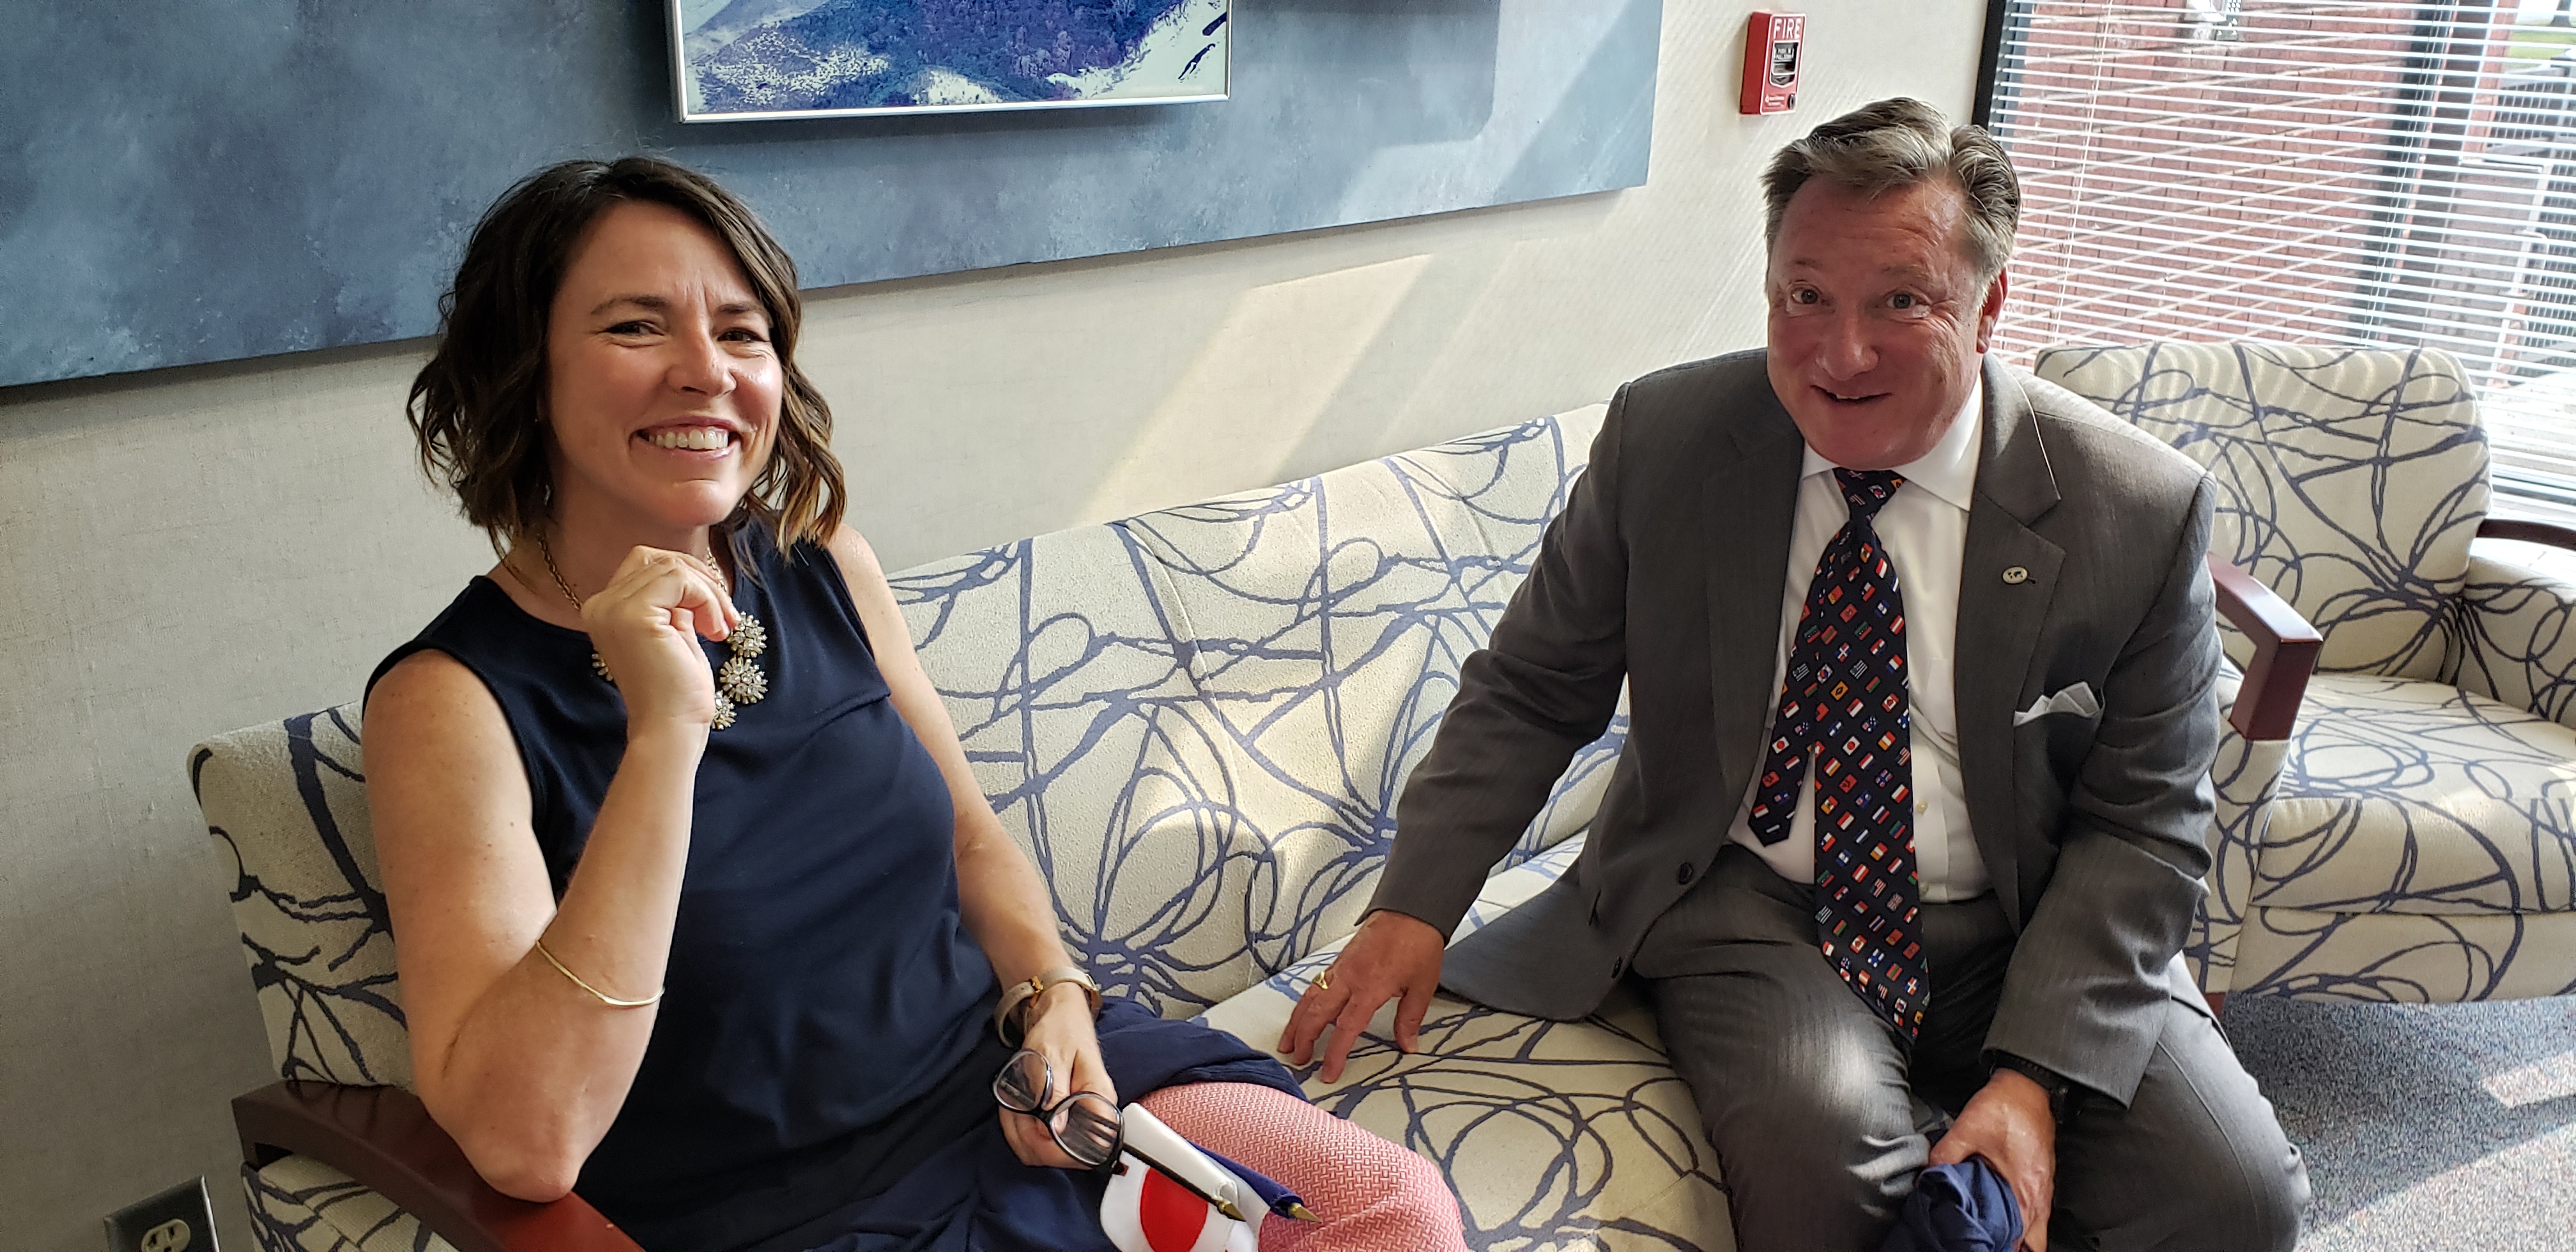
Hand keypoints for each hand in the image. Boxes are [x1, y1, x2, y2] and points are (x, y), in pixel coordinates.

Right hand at [580, 547, 740, 730]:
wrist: (671, 727)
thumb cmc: (678, 687)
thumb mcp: (675, 630)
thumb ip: (674, 601)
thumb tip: (694, 571)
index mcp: (605, 608)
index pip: (647, 563)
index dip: (688, 578)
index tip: (714, 612)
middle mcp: (600, 605)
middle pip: (659, 559)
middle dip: (701, 581)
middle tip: (725, 617)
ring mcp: (612, 608)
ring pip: (673, 568)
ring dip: (710, 594)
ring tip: (721, 628)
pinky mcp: (633, 614)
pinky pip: (680, 579)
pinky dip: (707, 599)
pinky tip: (714, 631)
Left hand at [999, 983, 1118, 1169]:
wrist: (1059, 1017)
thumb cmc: (1060, 1031)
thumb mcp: (1054, 1055)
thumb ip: (1055, 1090)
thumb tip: (1056, 1128)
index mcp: (1099, 1100)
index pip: (1089, 1148)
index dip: (1057, 1149)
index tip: (1034, 1128)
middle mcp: (1091, 1116)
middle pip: (1061, 1157)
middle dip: (1029, 1139)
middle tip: (1015, 1110)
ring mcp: (1074, 1121)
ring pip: (1042, 1153)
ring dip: (1017, 1134)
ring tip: (1012, 1105)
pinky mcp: (1059, 1121)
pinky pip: (1034, 1142)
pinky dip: (1015, 1129)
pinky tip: (1012, 1109)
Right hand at [1277, 909, 1444, 1083]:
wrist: (1411, 909)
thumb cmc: (1418, 942)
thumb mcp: (1422, 986)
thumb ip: (1410, 1018)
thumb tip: (1408, 1044)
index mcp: (1370, 988)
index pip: (1346, 1029)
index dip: (1335, 1054)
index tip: (1328, 1072)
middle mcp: (1350, 978)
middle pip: (1317, 1014)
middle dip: (1304, 1039)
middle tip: (1299, 1059)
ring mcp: (1341, 967)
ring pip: (1310, 997)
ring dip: (1297, 1021)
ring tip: (1288, 1040)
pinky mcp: (1340, 959)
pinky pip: (1316, 983)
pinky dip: (1305, 1000)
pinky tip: (1303, 1010)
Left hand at [1929, 1069, 2057, 1251]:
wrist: (2029, 1087)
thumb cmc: (2007, 1107)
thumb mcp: (1967, 1128)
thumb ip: (1945, 1154)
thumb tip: (1928, 1174)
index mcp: (2025, 1191)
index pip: (2020, 1241)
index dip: (1999, 1247)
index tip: (1980, 1247)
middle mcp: (2040, 1196)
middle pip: (2033, 1244)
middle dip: (2011, 1248)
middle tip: (1986, 1245)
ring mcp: (2044, 1189)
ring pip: (2037, 1230)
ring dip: (2018, 1237)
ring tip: (1993, 1239)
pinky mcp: (2041, 1179)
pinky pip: (2037, 1212)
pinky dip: (2024, 1221)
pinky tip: (2005, 1219)